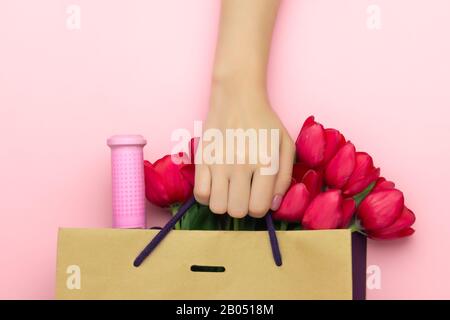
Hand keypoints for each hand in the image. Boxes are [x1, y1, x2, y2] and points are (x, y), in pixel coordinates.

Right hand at [194, 80, 294, 217]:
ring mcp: (219, 162)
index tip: (257, 198)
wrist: (237, 96)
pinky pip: (199, 194)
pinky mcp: (202, 158)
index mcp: (265, 162)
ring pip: (217, 207)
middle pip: (236, 211)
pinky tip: (215, 184)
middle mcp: (241, 164)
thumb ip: (284, 178)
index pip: (257, 208)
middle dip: (242, 207)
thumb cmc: (265, 122)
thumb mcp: (285, 145)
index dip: (258, 209)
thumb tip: (272, 205)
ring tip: (229, 190)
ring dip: (224, 203)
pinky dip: (207, 195)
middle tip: (243, 194)